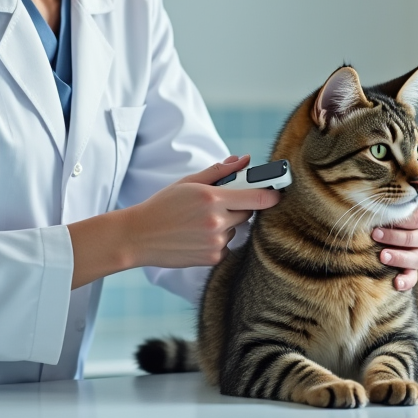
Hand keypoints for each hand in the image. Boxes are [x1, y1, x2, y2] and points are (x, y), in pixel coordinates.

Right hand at [122, 154, 280, 268]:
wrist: (139, 236)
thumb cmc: (163, 206)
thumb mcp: (189, 182)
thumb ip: (220, 171)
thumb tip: (245, 160)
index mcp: (212, 198)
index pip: (257, 198)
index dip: (272, 194)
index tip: (278, 192)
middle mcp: (217, 222)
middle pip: (248, 213)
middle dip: (240, 206)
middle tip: (220, 203)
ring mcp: (216, 242)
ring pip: (235, 229)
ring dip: (226, 224)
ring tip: (199, 222)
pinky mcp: (212, 258)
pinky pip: (227, 246)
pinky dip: (218, 241)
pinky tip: (197, 237)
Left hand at [372, 207, 417, 290]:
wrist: (377, 237)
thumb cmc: (380, 218)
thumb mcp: (385, 210)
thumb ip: (386, 207)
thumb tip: (372, 201)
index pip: (417, 219)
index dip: (401, 220)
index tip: (383, 218)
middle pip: (416, 238)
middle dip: (395, 237)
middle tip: (375, 235)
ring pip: (417, 258)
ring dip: (399, 257)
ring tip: (382, 256)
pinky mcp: (413, 271)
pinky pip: (413, 278)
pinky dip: (406, 281)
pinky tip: (396, 283)